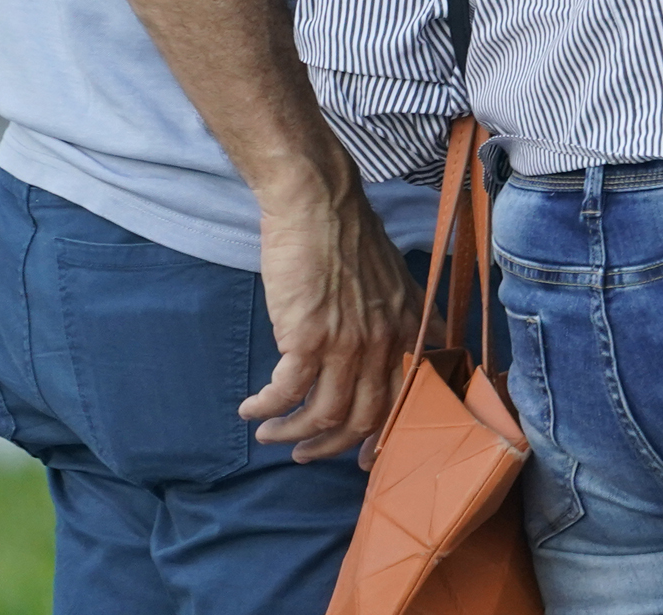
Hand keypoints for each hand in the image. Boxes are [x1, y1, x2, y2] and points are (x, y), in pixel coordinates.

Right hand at [238, 177, 422, 461]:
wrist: (317, 202)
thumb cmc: (347, 238)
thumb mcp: (392, 281)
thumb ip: (394, 322)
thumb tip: (385, 359)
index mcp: (410, 328)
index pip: (408, 398)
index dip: (384, 436)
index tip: (365, 459)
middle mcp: (386, 341)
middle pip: (365, 417)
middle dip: (332, 446)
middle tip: (306, 455)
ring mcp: (349, 342)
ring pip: (324, 414)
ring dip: (292, 434)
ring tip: (271, 436)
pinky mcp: (308, 337)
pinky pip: (286, 393)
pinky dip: (266, 408)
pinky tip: (252, 409)